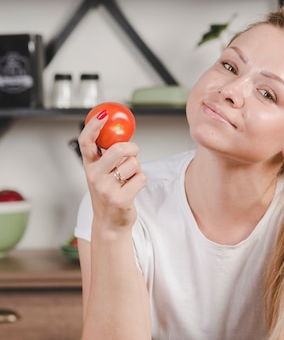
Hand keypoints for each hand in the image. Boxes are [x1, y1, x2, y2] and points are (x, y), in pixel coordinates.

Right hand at [78, 110, 145, 232]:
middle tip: (133, 153)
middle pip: (118, 149)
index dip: (93, 126)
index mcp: (89, 166)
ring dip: (137, 169)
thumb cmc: (109, 194)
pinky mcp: (120, 199)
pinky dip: (141, 181)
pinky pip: (141, 178)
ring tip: (128, 180)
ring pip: (133, 164)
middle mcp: (94, 176)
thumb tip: (122, 133)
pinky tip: (132, 189)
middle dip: (132, 148)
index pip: (86, 141)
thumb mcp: (103, 173)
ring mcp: (106, 188)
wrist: (110, 224)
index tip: (103, 115)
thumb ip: (108, 155)